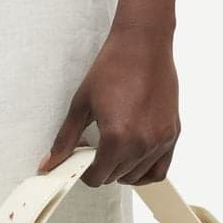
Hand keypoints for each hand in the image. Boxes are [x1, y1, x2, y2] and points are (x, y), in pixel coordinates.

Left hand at [37, 21, 179, 185]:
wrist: (143, 45)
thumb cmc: (113, 68)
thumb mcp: (81, 104)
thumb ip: (65, 139)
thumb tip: (49, 163)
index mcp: (117, 138)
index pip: (97, 177)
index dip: (84, 171)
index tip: (81, 158)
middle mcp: (142, 144)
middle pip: (115, 177)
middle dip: (101, 168)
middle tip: (94, 146)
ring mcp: (161, 141)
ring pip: (136, 177)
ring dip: (121, 169)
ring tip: (113, 147)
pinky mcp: (173, 134)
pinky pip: (159, 170)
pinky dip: (144, 171)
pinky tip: (133, 158)